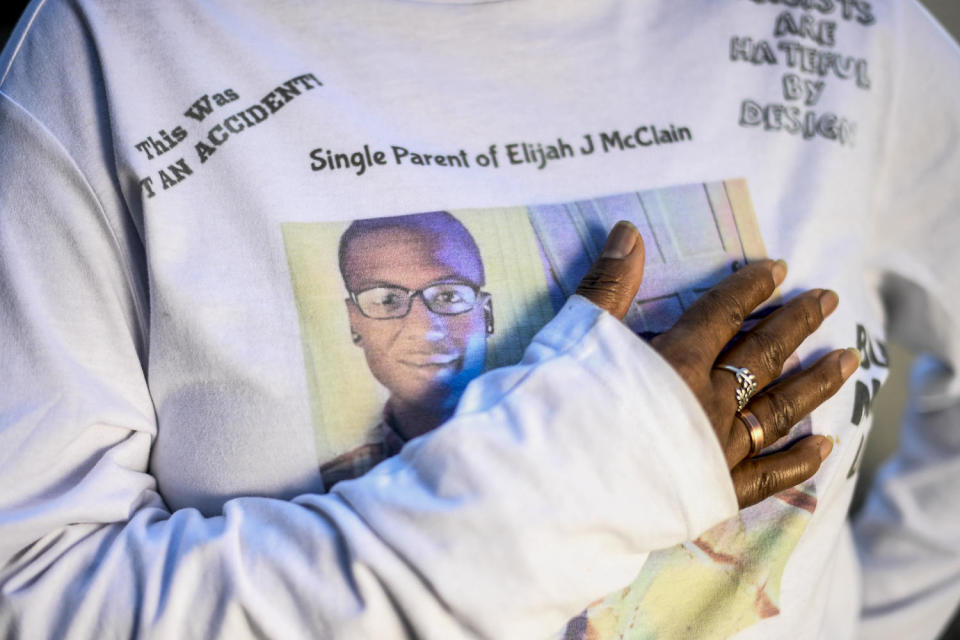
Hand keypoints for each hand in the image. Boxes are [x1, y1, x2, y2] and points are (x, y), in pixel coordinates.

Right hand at [575, 221, 857, 507]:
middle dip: (797, 324)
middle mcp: (709, 402)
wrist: (556, 487)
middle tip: (828, 301)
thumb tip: (628, 231)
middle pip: (762, 356)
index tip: (778, 270)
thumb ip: (608, 285)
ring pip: (780, 411)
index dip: (750, 288)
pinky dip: (798, 460)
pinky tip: (824, 445)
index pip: (723, 314)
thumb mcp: (579, 336)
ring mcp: (719, 450)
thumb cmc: (559, 408)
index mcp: (677, 362)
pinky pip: (769, 476)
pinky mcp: (716, 492)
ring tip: (847, 360)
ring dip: (815, 383)